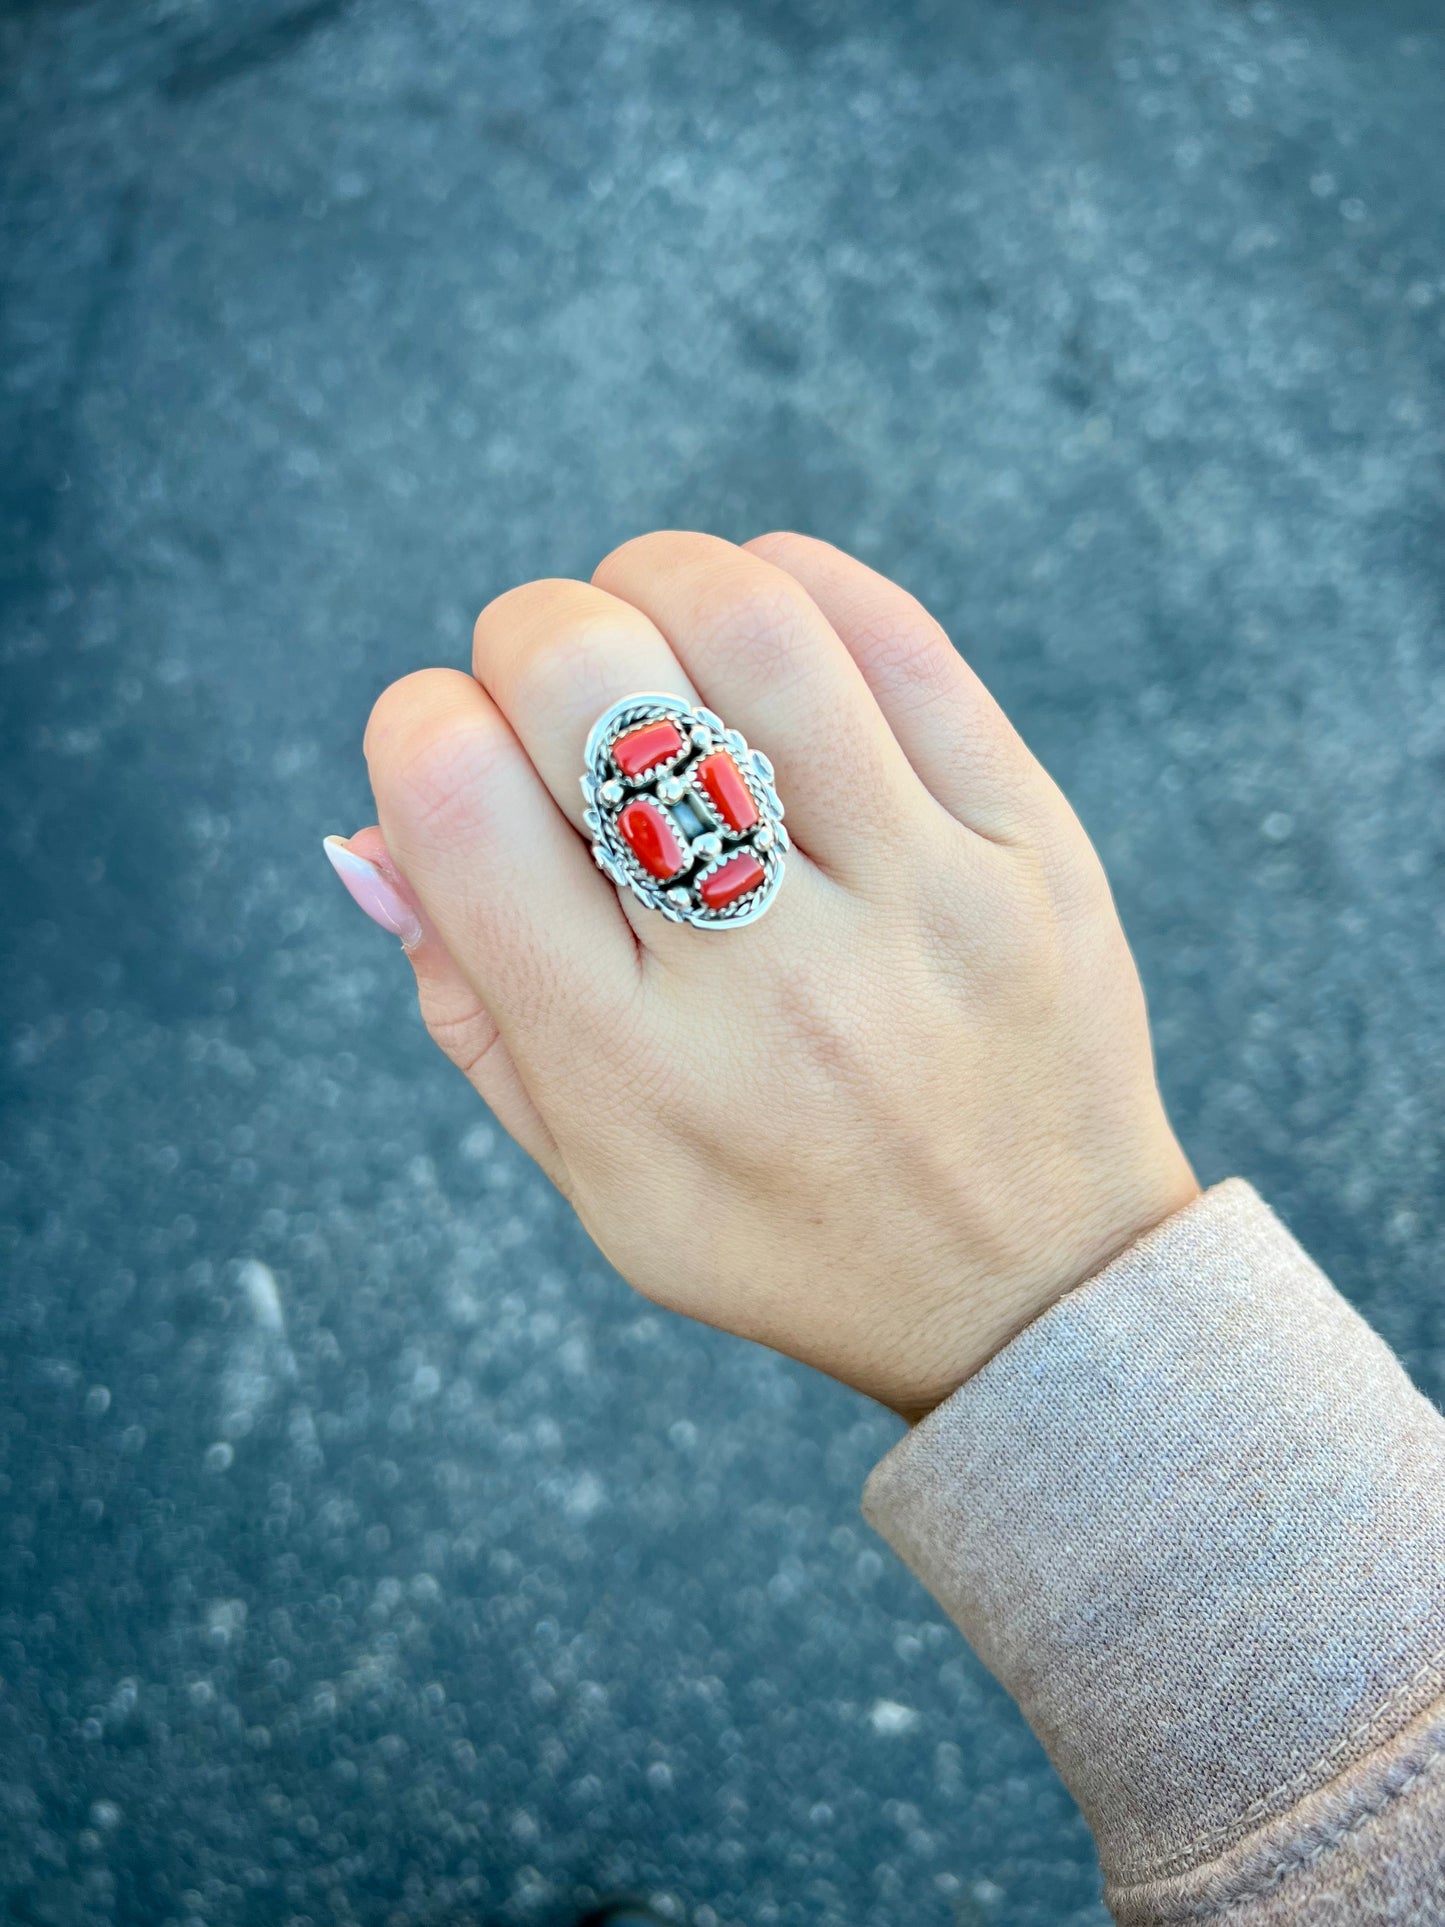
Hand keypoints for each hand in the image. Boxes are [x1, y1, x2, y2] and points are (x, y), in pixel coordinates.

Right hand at [343, 532, 1197, 1420]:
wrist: (1034, 1287)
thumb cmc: (785, 1226)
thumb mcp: (597, 1176)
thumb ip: (471, 1009)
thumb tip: (374, 829)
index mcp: (627, 1068)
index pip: (455, 800)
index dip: (417, 725)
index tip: (456, 750)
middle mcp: (768, 977)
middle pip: (588, 677)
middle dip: (527, 634)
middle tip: (557, 687)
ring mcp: (917, 898)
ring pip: (750, 623)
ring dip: (660, 579)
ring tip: (656, 630)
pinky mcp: (1027, 845)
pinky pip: (903, 641)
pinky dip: (798, 582)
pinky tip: (767, 631)